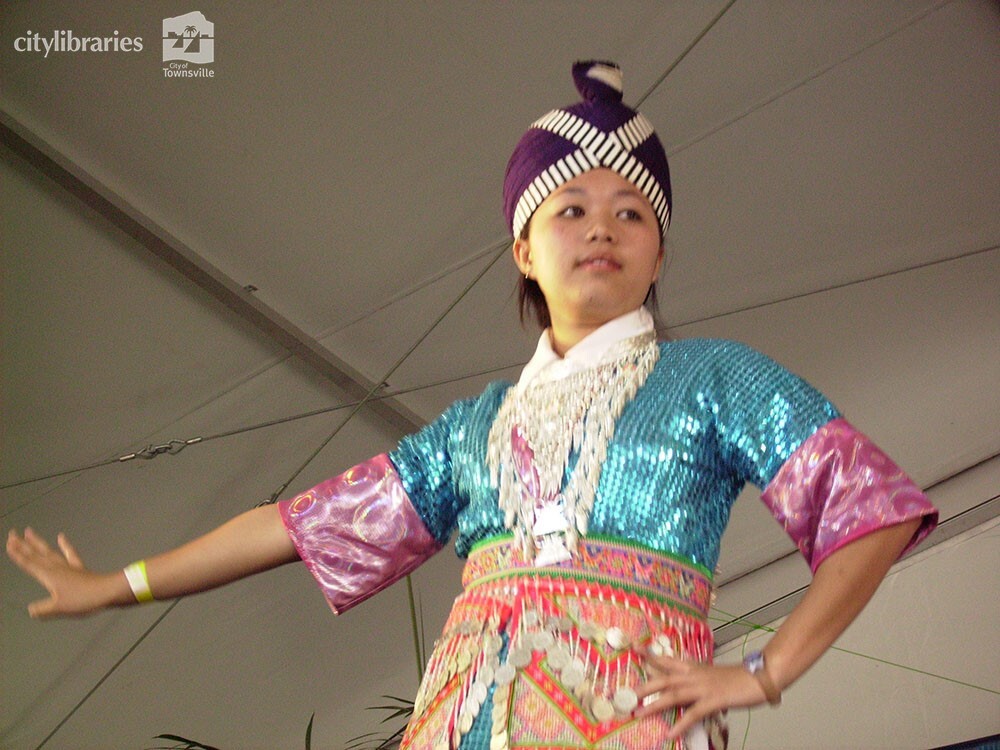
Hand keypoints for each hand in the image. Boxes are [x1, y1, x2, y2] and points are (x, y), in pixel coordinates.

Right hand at [6, 528, 122, 617]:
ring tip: (29, 532)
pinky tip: (61, 537)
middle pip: (36, 554)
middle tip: (12, 534)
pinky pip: (69, 553)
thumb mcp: (58, 608)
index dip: (17, 554)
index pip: (29, 563)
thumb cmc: (84, 599)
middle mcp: (57, 567)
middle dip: (23, 544)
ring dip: (38, 542)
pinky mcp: (79, 568)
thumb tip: (31, 610)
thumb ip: (42, 609)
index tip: (9, 543)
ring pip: (49, 551)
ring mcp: (69, 566)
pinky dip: (65, 545)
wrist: (108, 591)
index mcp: (49, 576)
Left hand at [633, 650, 767, 738]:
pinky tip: (671, 733)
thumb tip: (683, 687)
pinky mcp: (713, 700)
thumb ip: (695, 680)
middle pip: (664, 679)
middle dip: (644, 686)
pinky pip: (693, 714)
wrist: (758, 676)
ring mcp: (703, 687)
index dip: (649, 655)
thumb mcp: (711, 675)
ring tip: (639, 713)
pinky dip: (681, 724)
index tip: (633, 650)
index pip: (667, 659)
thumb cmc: (737, 677)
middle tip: (626, 694)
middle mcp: (694, 675)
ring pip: (673, 695)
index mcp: (693, 667)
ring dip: (654, 705)